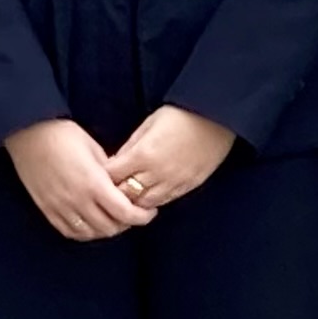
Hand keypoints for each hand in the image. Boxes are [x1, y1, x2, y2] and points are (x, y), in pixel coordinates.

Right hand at [5, 118, 154, 240]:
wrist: (27, 132)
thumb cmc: (62, 134)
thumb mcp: (94, 148)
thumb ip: (109, 171)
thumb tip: (120, 184)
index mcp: (93, 183)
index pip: (125, 213)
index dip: (142, 217)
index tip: (149, 212)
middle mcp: (77, 200)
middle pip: (109, 228)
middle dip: (126, 224)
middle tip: (132, 214)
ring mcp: (60, 207)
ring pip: (90, 234)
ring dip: (106, 230)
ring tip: (112, 219)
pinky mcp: (47, 209)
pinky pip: (69, 231)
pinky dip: (85, 232)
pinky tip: (91, 224)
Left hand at [104, 105, 236, 212]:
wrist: (217, 117)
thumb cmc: (181, 114)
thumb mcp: (149, 124)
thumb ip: (131, 145)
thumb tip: (116, 161)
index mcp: (144, 154)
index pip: (113, 175)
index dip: (104, 176)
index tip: (99, 174)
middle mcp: (157, 173)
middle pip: (126, 194)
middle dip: (116, 192)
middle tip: (110, 190)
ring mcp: (174, 182)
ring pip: (145, 203)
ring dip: (135, 200)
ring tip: (128, 196)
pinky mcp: (188, 186)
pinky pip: (165, 201)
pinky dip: (154, 201)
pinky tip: (149, 195)